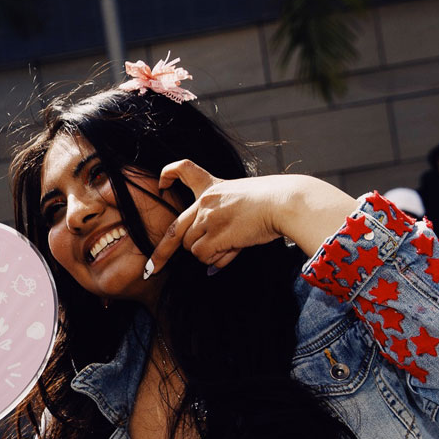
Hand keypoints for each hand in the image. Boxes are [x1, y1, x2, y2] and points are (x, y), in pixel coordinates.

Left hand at [142, 161, 282, 275]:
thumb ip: (221, 223)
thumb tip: (209, 263)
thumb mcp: (242, 200)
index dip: (169, 175)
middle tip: (153, 269)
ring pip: (191, 247)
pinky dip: (215, 259)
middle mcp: (205, 201)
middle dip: (162, 253)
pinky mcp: (214, 233)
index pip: (185, 169)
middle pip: (175, 230)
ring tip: (231, 245)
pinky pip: (203, 256)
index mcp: (212, 186)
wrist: (284, 202)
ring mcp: (208, 217)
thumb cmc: (272, 203)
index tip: (162, 183)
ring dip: (208, 254)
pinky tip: (233, 250)